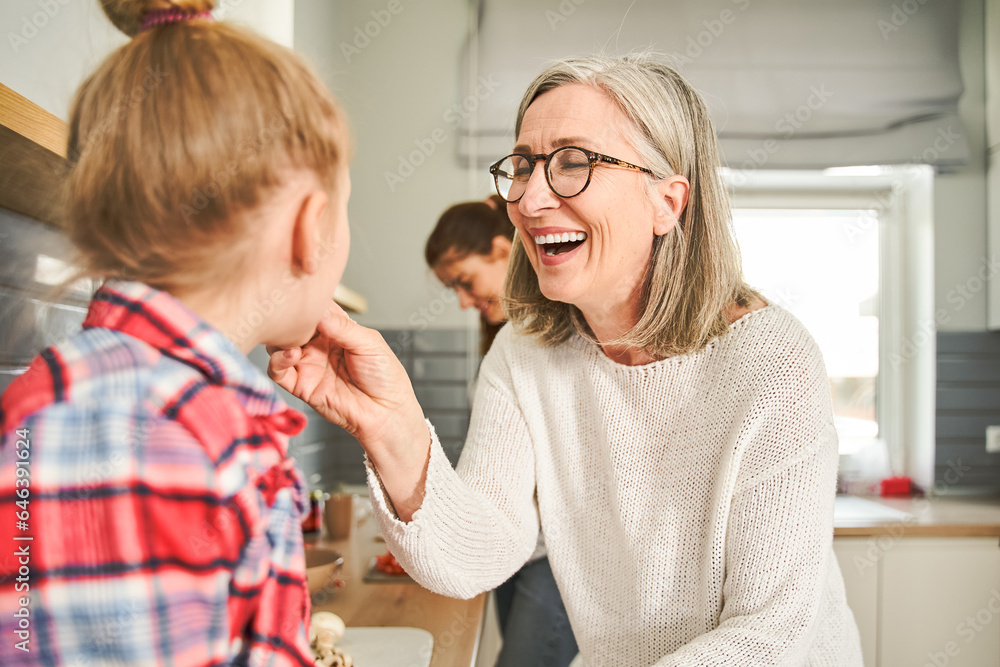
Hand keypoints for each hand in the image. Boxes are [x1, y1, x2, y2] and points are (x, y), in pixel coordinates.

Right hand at [267, 305, 429, 518]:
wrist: (386, 413)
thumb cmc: (384, 376)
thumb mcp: (370, 344)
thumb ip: (344, 328)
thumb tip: (320, 312)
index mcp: (337, 329)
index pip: (316, 308)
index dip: (307, 298)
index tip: (299, 289)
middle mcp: (318, 344)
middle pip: (292, 324)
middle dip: (287, 316)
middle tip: (286, 309)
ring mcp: (308, 363)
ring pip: (279, 345)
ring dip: (279, 337)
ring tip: (291, 336)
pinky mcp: (300, 384)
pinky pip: (278, 371)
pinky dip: (278, 360)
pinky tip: (291, 355)